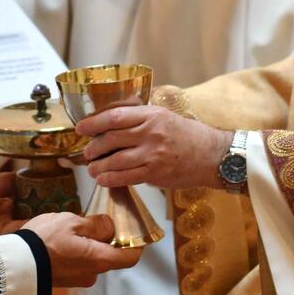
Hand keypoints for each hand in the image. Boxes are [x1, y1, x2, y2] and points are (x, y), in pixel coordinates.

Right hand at [23, 212, 141, 286]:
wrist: (13, 264)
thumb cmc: (44, 240)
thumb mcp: (72, 222)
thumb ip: (96, 224)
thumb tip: (110, 227)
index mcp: (99, 259)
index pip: (131, 257)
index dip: (136, 242)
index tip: (131, 228)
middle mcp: (92, 274)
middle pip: (110, 255)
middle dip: (106, 238)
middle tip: (93, 220)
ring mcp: (78, 279)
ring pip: (93, 258)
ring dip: (88, 244)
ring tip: (71, 228)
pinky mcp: (64, 281)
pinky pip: (78, 264)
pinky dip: (76, 252)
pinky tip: (60, 240)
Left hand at [75, 105, 230, 190]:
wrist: (212, 155)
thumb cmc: (188, 135)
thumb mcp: (164, 116)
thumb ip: (140, 117)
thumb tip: (112, 121)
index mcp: (151, 115)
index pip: (115, 116)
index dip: (93, 123)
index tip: (81, 128)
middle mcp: (151, 133)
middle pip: (111, 139)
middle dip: (93, 147)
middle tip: (87, 152)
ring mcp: (153, 154)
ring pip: (115, 160)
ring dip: (98, 166)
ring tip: (92, 168)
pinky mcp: (156, 173)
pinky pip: (127, 177)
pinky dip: (111, 179)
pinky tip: (103, 179)